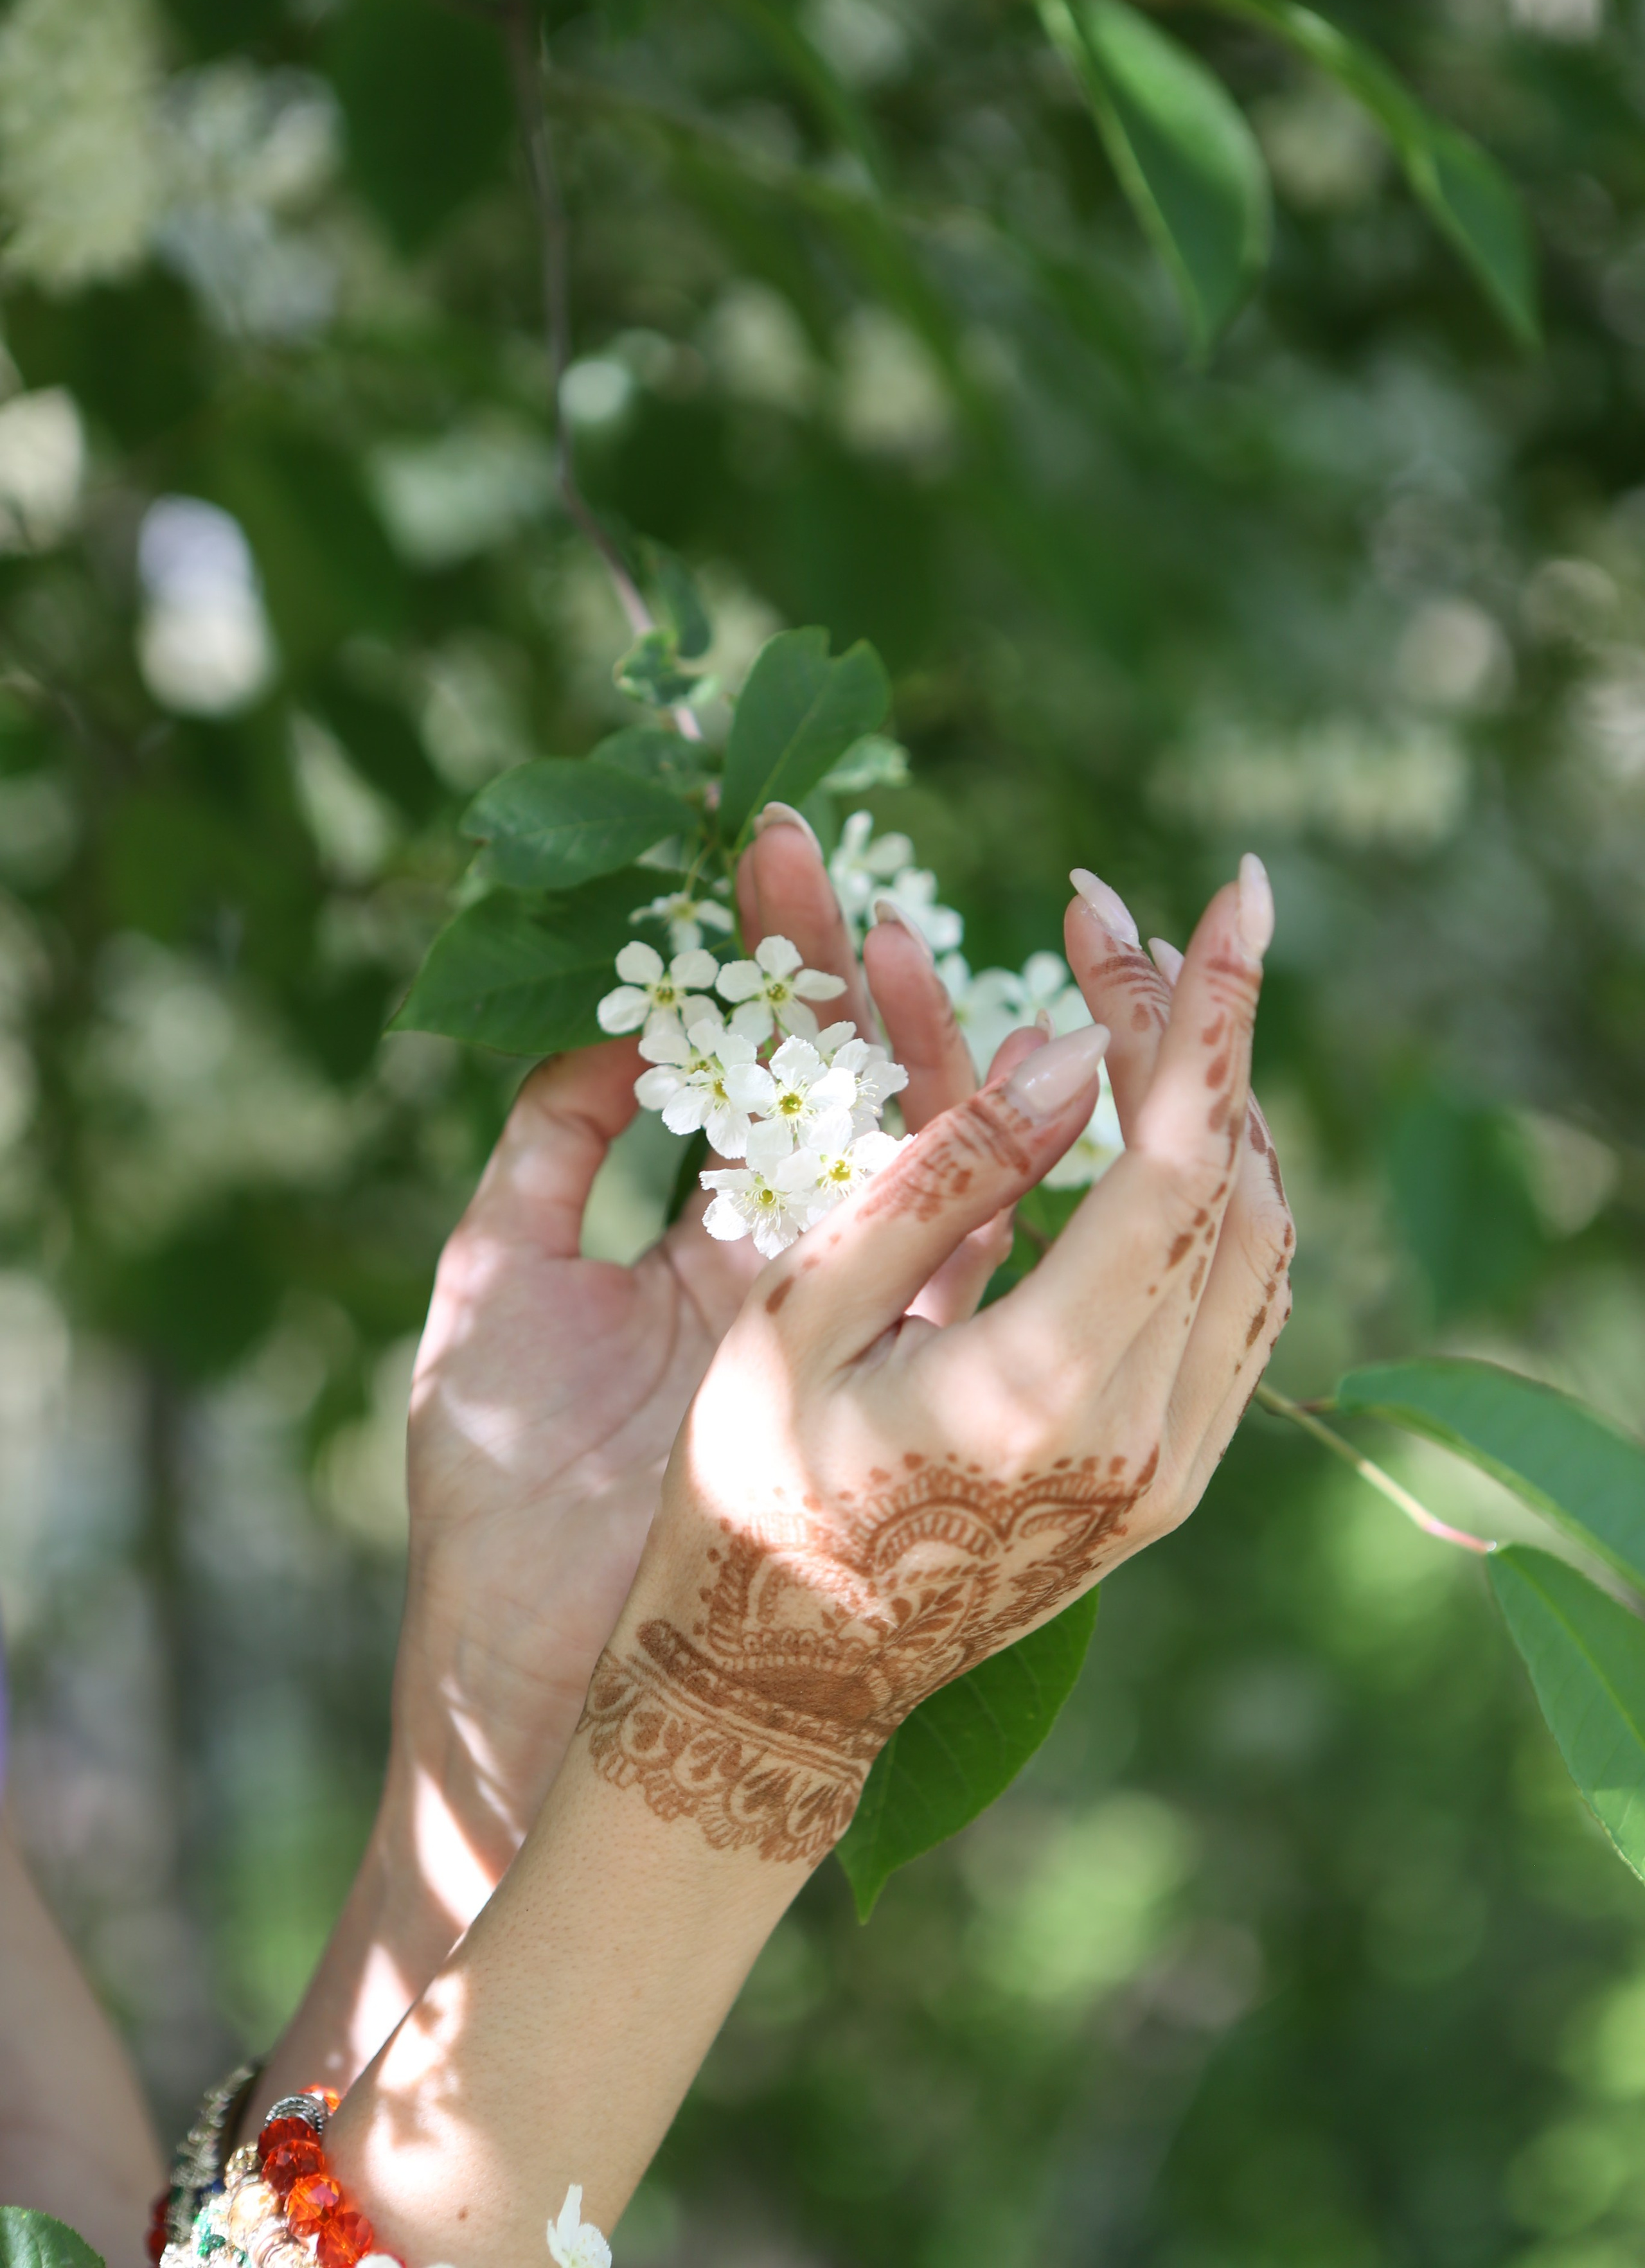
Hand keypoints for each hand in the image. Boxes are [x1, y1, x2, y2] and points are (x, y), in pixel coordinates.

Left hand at [252, 808, 984, 2112]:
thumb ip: (553, 1147)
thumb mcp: (492, 1286)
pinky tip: (995, 1066)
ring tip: (908, 928)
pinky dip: (981, 1169)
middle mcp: (797, 1272)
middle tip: (834, 843)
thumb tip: (622, 1025)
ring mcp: (855, 1329)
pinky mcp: (894, 1394)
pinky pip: (961, 1265)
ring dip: (924, 1045)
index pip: (757, 1062)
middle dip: (846, 965)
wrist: (530, 1680)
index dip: (768, 955)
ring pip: (923, 1159)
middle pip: (849, 1089)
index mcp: (708, 1240)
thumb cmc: (495, 1497)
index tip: (773, 845)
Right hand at [578, 860, 1292, 1864]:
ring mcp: (1171, 1471)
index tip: (1233, 888)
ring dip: (1209, 1106)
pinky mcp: (1168, 1482)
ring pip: (1256, 1242)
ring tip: (1129, 999)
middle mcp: (1143, 1437)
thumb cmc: (746, 1499)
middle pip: (1228, 1182)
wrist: (776, 1692)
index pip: (1179, 1161)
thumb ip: (934, 1182)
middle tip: (1110, 920)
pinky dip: (1209, 1191)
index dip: (1208, 1010)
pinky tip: (1147, 1122)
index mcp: (1045, 1391)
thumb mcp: (796, 1318)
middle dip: (1188, 1028)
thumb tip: (1062, 1058)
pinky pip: (1236, 1303)